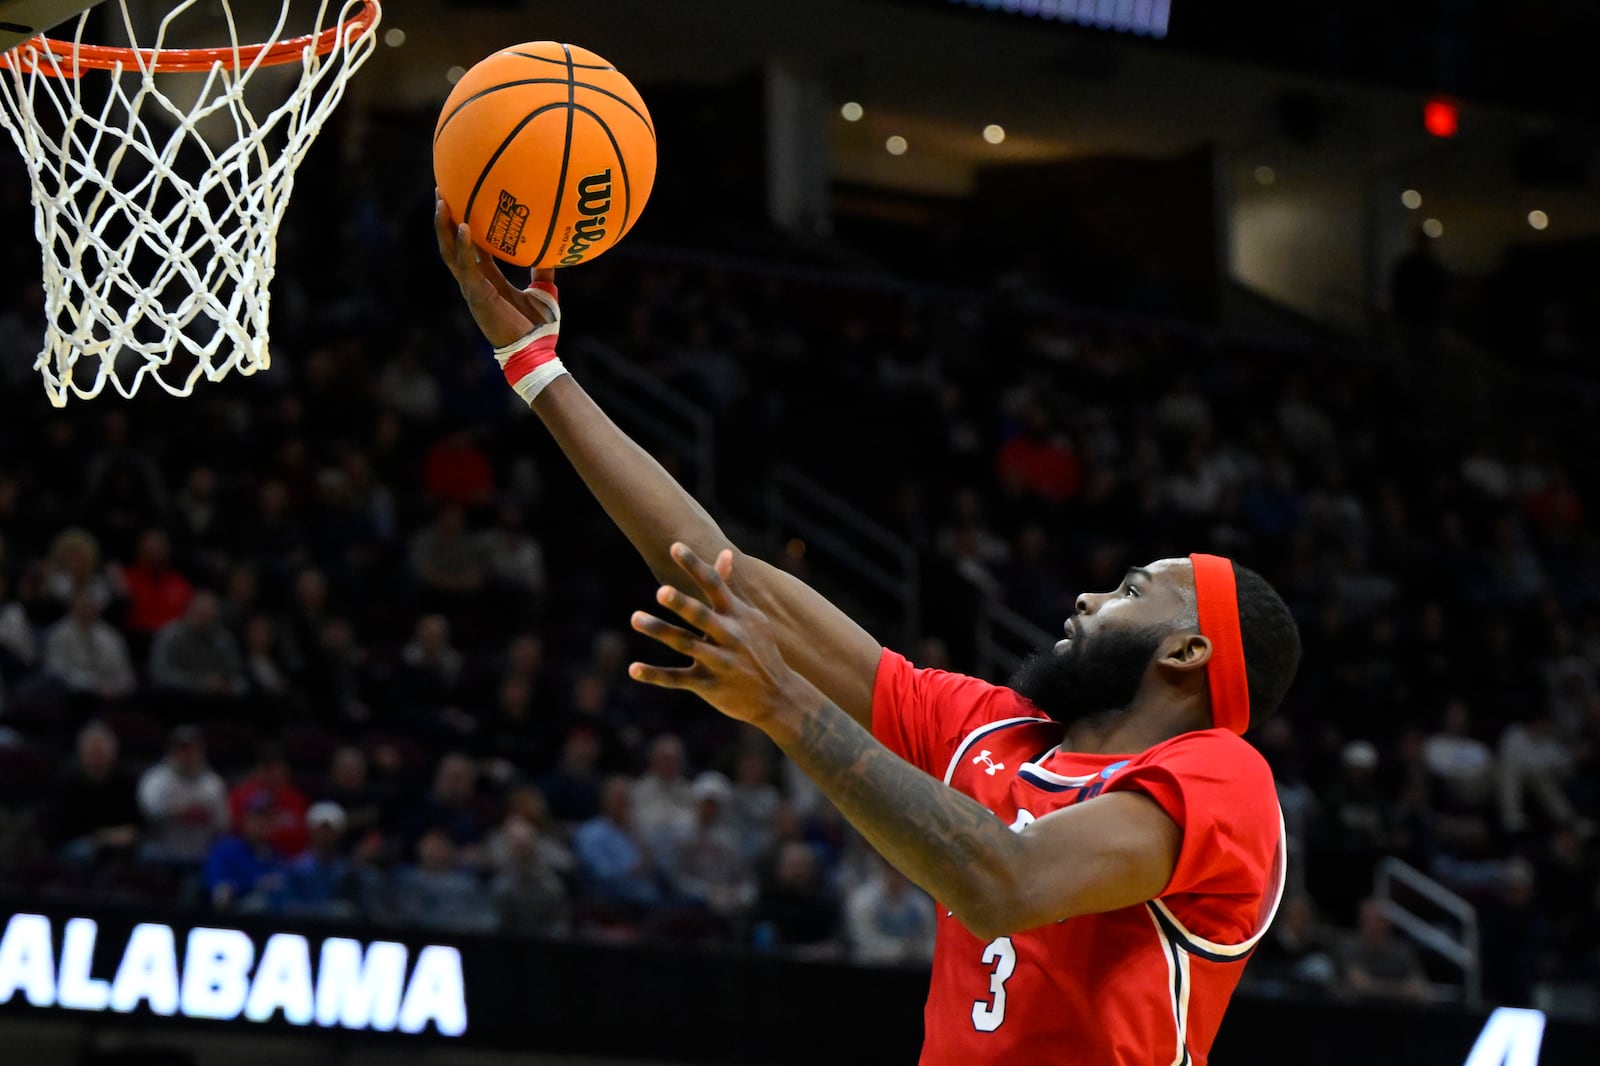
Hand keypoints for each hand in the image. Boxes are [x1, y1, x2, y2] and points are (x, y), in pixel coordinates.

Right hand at [434, 194, 556, 348]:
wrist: (535, 352)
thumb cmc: (539, 327)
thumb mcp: (544, 291)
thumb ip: (544, 270)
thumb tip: (553, 247)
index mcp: (487, 279)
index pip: (470, 246)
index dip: (462, 224)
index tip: (458, 198)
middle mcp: (475, 281)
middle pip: (451, 244)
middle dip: (443, 218)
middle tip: (441, 189)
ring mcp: (472, 289)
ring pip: (450, 253)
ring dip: (444, 227)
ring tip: (441, 200)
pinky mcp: (476, 296)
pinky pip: (467, 268)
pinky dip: (464, 247)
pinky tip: (464, 226)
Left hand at [628, 543, 811, 730]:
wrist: (779, 696)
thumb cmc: (760, 649)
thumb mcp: (750, 618)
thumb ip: (731, 587)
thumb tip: (725, 552)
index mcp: (738, 616)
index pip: (715, 585)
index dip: (695, 566)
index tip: (674, 547)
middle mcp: (730, 636)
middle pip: (702, 616)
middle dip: (682, 604)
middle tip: (660, 591)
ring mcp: (720, 662)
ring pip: (686, 645)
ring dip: (660, 631)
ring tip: (635, 618)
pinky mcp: (709, 686)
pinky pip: (678, 679)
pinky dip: (655, 675)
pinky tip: (633, 668)